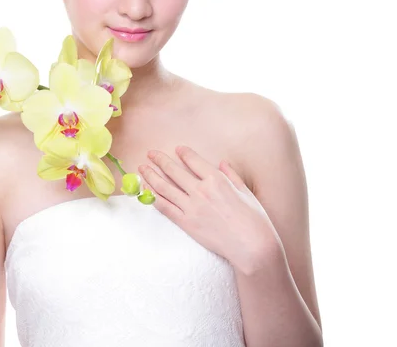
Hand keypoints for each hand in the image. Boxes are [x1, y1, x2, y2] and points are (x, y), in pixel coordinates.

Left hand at [138, 145, 283, 273]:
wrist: (252, 246)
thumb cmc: (254, 219)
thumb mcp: (245, 191)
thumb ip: (231, 175)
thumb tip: (222, 163)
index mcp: (217, 179)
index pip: (194, 160)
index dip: (183, 153)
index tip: (176, 149)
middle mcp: (201, 190)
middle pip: (174, 171)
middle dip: (160, 160)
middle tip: (150, 153)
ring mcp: (192, 207)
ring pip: (165, 187)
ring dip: (151, 176)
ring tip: (142, 168)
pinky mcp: (187, 224)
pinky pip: (165, 208)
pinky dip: (154, 198)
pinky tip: (146, 191)